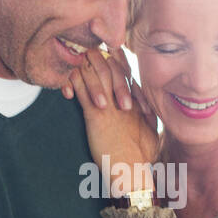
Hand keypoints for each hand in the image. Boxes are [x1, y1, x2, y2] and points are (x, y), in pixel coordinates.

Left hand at [65, 47, 160, 195]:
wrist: (132, 170)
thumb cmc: (141, 157)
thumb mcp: (151, 132)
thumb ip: (149, 116)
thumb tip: (147, 107)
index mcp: (136, 102)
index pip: (127, 74)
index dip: (119, 61)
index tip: (112, 51)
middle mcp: (122, 100)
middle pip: (111, 68)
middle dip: (100, 56)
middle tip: (90, 47)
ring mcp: (108, 106)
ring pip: (95, 76)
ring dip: (85, 66)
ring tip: (75, 58)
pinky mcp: (95, 116)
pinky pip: (81, 93)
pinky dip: (72, 85)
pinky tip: (66, 81)